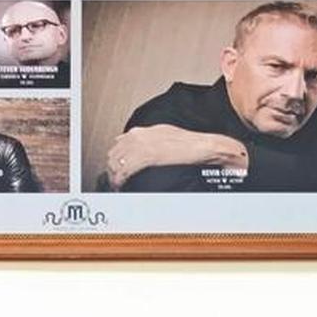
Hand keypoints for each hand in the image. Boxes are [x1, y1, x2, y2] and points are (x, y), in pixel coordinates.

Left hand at [106, 125, 247, 187]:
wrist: (204, 146)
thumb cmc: (192, 145)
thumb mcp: (168, 138)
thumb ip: (154, 143)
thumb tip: (146, 151)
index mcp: (146, 130)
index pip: (121, 141)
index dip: (115, 157)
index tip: (116, 168)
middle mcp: (141, 134)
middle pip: (115, 151)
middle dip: (112, 168)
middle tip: (114, 180)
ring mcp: (143, 144)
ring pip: (116, 160)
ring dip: (114, 175)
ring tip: (117, 186)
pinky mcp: (147, 155)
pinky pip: (125, 169)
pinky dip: (120, 180)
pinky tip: (121, 186)